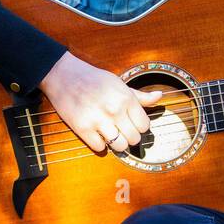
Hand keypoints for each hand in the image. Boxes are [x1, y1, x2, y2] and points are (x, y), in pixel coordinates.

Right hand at [38, 51, 165, 152]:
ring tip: (111, 134)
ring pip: (120, 147)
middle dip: (129, 136)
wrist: (64, 76)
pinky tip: (97, 133)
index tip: (131, 122)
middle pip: (134, 139)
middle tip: (121, 130)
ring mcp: (98, 120)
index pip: (144, 126)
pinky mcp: (82, 128)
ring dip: (117, 143)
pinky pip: (100, 148)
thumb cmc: (94, 79)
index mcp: (126, 98)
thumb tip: (160, 96)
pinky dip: (100, 144)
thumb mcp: (119, 83)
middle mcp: (114, 110)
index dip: (139, 126)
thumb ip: (139, 95)